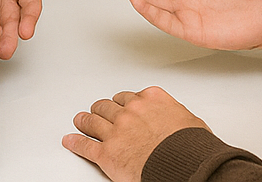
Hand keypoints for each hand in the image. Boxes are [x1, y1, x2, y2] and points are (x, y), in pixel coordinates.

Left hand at [63, 87, 208, 181]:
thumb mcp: (189, 120)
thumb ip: (173, 114)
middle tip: (98, 111)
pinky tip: (70, 141)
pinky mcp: (107, 153)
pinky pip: (85, 145)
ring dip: (85, 120)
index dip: (123, 103)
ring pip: (93, 121)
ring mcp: (117, 131)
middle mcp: (131, 112)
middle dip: (102, 109)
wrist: (185, 164)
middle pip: (108, 106)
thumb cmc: (191, 146)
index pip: (130, 96)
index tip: (121, 105)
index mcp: (151, 99)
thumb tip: (175, 121)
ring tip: (80, 120)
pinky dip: (75, 142)